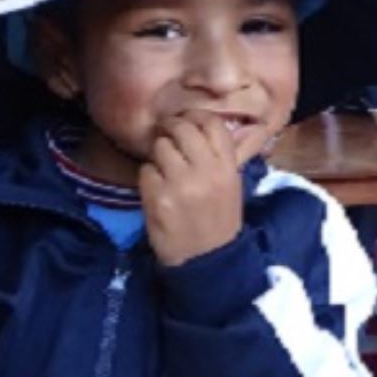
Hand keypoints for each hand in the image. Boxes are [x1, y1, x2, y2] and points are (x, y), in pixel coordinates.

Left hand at [140, 111, 243, 266]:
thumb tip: (199, 125)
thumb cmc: (218, 220)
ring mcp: (181, 184)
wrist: (206, 260)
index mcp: (228, 168)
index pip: (212, 124)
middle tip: (165, 132)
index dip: (196, 116)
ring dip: (158, 152)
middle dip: (171, 127)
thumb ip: (218, 156)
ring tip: (163, 166)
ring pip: (161, 146)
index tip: (188, 120)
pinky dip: (148, 175)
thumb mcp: (230, 185)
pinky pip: (146, 170)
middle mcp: (206, 171)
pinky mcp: (158, 198)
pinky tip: (157, 187)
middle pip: (183, 128)